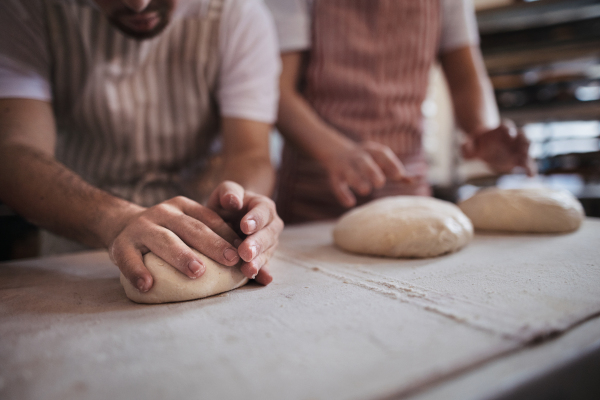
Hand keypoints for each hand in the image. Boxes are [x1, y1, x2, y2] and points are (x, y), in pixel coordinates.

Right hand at [108, 196, 241, 292]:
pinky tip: (147, 285)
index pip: (209, 219)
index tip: (243, 251)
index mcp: (183, 206)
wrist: (121, 225)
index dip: (227, 234)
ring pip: (163, 240)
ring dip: (181, 256)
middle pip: (190, 228)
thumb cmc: (168, 233)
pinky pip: (129, 259)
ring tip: (197, 272)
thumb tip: (250, 268)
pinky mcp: (120, 244)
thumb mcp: (186, 226)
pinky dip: (137, 271)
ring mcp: (141, 227)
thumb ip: (211, 240)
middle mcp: (163, 212)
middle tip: (230, 259)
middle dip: (212, 244)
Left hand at [207, 181, 283, 285]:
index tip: (245, 226)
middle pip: (267, 235)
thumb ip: (229, 191)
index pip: (263, 212)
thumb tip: (233, 201)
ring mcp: (268, 245)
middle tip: (245, 252)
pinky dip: (263, 274)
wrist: (227, 219)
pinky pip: (265, 267)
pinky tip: (263, 280)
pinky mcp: (262, 259)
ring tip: (248, 269)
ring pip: (266, 253)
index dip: (256, 219)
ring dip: (258, 262)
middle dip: (256, 244)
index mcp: (264, 207)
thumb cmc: (226, 204)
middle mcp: (271, 226)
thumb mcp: (225, 192)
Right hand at [322, 140, 409, 207]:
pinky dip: (342, 194)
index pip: (381, 154)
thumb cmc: (366, 161)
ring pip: (349, 172)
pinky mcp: (334, 176)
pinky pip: (337, 185)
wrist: (335, 151)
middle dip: (371, 170)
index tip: (399, 175)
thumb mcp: (380, 161)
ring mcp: (344, 166)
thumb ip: (396, 171)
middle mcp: (357, 156)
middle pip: (363, 161)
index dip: (390, 163)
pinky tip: (350, 203)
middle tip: (380, 183)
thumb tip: (418, 179)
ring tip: (366, 190)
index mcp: (371, 151)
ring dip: (357, 181)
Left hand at [462, 120, 536, 175]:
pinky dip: (530, 168)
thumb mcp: (469, 147)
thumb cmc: (477, 145)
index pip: (505, 127)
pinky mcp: (520, 158)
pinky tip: (530, 176)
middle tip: (522, 150)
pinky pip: (528, 162)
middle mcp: (512, 136)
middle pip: (521, 135)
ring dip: (527, 154)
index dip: (508, 130)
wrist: (485, 147)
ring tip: (525, 163)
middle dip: (523, 141)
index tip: (509, 134)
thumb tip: (465, 145)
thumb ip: (466, 147)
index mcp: (500, 130)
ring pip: (527, 147)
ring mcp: (518, 147)